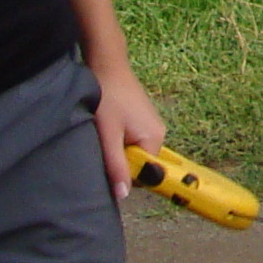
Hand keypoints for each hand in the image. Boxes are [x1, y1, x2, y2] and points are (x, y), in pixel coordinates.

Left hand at [92, 61, 166, 202]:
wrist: (106, 66)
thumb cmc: (107, 98)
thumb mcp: (108, 135)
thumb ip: (116, 165)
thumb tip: (122, 196)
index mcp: (155, 138)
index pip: (144, 174)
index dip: (125, 174)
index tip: (108, 162)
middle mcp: (159, 132)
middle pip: (140, 163)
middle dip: (120, 161)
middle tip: (103, 146)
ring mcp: (152, 125)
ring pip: (134, 152)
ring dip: (117, 150)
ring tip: (104, 133)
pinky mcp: (142, 119)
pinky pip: (133, 141)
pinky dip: (119, 140)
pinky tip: (108, 127)